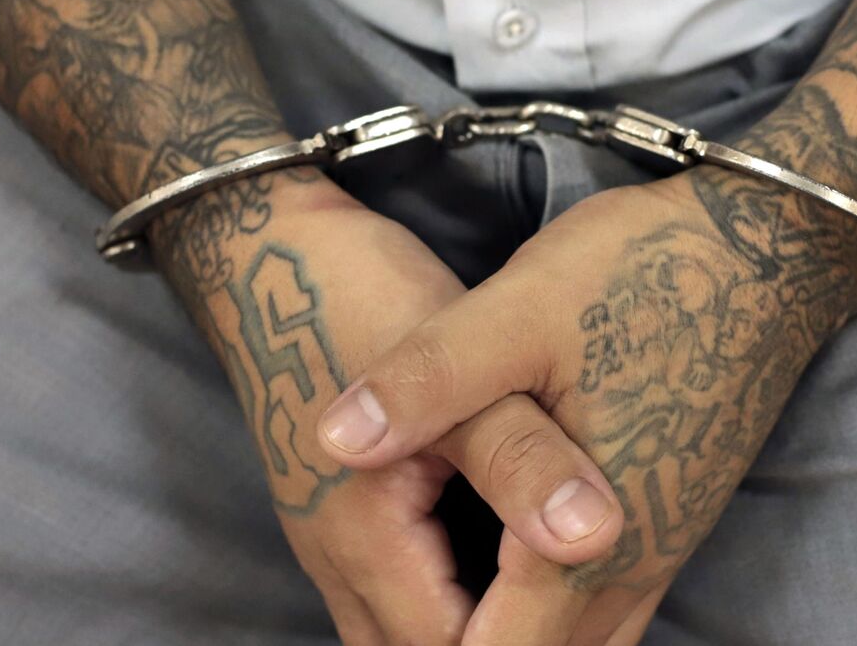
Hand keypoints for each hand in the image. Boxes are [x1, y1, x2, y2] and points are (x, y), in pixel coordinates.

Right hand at [153, 171, 622, 643]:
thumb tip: (592, 538)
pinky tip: (500, 566)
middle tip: (576, 615)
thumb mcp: (462, 372)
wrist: (263, 250)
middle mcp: (335, 556)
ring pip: (396, 629)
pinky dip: (444, 599)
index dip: (526, 641)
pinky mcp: (330, 511)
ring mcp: (324, 537)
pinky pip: (387, 593)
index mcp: (368, 537)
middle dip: (498, 640)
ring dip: (466, 625)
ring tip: (546, 601)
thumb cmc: (364, 299)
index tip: (592, 612)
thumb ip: (523, 459)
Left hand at [314, 169, 856, 643]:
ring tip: (451, 611)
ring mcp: (663, 544)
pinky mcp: (677, 516)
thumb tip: (332, 441)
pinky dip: (557, 619)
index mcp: (583, 537)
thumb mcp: (516, 311)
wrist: (776, 248)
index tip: (385, 614)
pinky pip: (615, 608)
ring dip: (517, 637)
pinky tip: (513, 583)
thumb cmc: (646, 272)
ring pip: (591, 645)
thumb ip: (427, 381)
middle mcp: (632, 563)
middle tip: (408, 609)